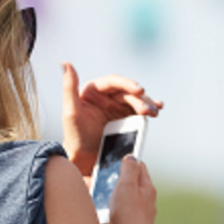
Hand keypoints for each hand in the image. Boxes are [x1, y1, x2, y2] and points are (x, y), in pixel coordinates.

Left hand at [61, 63, 161, 177]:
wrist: (85, 159)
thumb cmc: (75, 136)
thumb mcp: (70, 112)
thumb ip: (69, 88)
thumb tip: (66, 63)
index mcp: (94, 90)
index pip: (113, 82)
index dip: (127, 84)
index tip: (139, 90)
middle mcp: (107, 96)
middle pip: (127, 92)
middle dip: (140, 100)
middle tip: (147, 110)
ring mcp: (117, 107)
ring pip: (136, 100)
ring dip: (147, 104)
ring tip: (155, 112)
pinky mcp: (126, 118)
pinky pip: (139, 111)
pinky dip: (149, 109)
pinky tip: (157, 110)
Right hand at [107, 155, 156, 223]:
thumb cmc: (129, 217)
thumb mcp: (127, 186)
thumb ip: (129, 169)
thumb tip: (132, 156)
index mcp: (147, 189)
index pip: (140, 168)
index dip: (127, 162)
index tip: (115, 160)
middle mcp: (145, 202)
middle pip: (127, 186)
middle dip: (112, 187)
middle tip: (103, 188)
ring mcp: (137, 216)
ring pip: (118, 204)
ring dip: (107, 206)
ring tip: (104, 210)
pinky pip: (114, 220)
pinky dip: (108, 222)